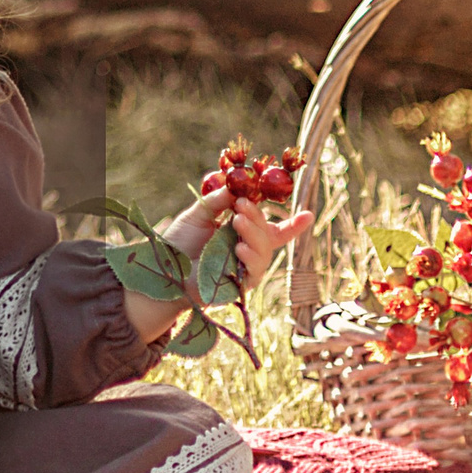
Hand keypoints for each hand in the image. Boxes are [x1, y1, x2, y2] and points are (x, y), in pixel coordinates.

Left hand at [159, 190, 310, 291]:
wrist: (162, 268)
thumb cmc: (178, 242)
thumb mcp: (198, 215)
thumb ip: (217, 201)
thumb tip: (236, 187)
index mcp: (240, 234)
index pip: (270, 230)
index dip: (292, 225)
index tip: (309, 214)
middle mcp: (246, 251)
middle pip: (267, 235)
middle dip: (258, 218)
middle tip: (242, 205)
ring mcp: (244, 268)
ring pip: (264, 252)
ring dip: (254, 234)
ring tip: (237, 221)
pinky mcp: (238, 285)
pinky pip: (253, 272)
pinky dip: (250, 258)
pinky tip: (239, 248)